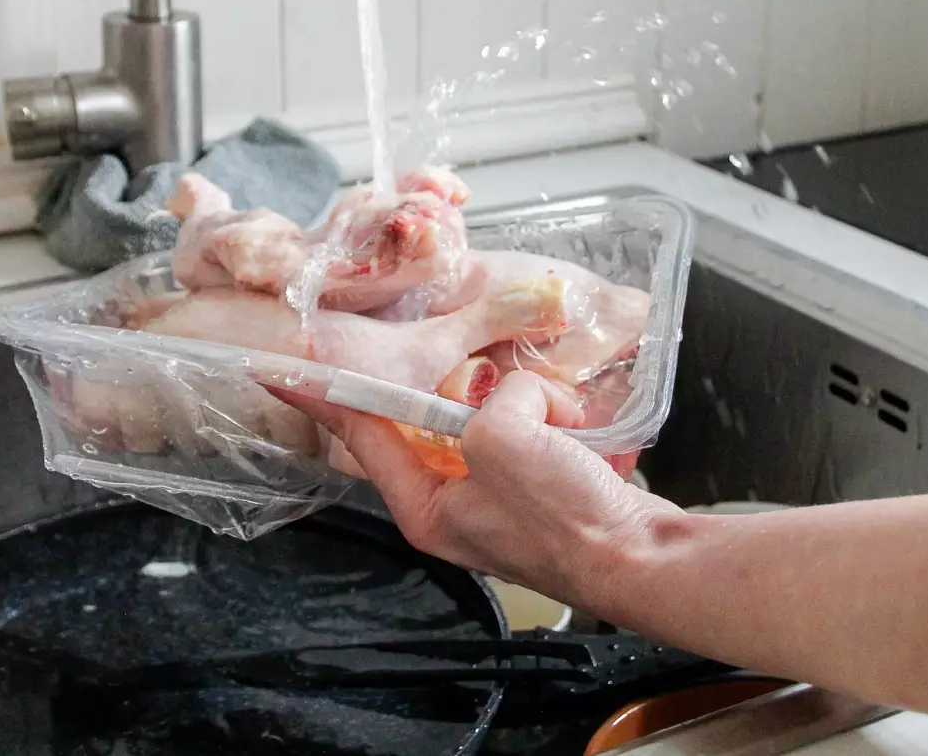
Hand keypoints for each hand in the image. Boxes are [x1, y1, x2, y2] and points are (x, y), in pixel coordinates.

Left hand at [270, 371, 682, 611]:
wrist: (644, 558)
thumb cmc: (568, 524)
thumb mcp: (503, 445)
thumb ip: (486, 403)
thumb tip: (513, 392)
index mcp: (425, 505)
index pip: (363, 436)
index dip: (324, 396)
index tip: (283, 369)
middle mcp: (456, 499)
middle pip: (439, 415)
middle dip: (479, 396)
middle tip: (513, 400)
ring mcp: (502, 488)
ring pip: (496, 410)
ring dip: (533, 407)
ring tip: (562, 433)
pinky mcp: (543, 476)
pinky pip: (538, 420)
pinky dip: (562, 418)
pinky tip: (584, 440)